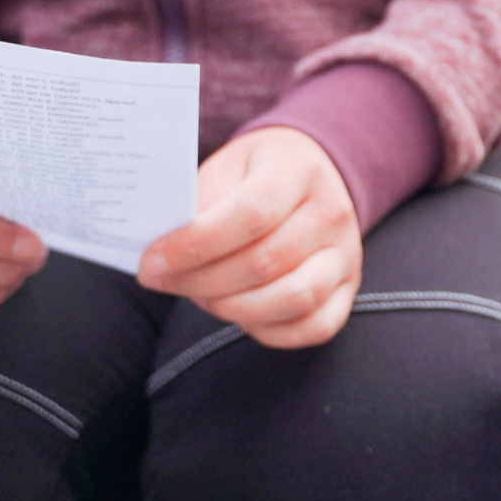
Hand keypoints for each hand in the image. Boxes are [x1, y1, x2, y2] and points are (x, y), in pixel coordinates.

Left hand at [138, 127, 362, 347]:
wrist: (308, 169)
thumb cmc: (253, 173)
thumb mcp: (224, 169)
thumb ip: (199, 207)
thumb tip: (163, 257)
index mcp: (299, 170)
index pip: (251, 214)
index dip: (196, 245)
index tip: (152, 261)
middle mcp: (333, 212)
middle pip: (265, 262)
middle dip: (200, 281)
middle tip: (161, 281)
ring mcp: (347, 253)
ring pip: (292, 299)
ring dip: (231, 308)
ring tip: (199, 295)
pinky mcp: (348, 287)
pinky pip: (314, 326)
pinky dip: (269, 331)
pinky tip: (237, 313)